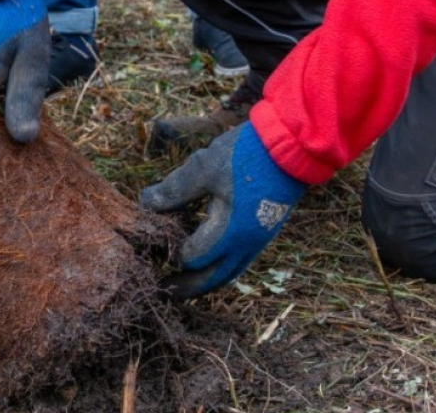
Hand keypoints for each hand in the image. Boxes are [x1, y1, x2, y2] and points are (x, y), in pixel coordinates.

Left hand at [140, 122, 305, 297]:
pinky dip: (219, 267)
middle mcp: (246, 244)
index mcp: (229, 232)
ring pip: (228, 274)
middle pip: (213, 279)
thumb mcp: (203, 168)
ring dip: (204, 281)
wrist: (290, 146)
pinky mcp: (263, 232)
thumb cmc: (246, 154)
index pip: (192, 257)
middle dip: (187, 286)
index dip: (170, 254)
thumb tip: (145, 204)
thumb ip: (173, 190)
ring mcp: (258, 241)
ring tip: (182, 282)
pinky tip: (207, 259)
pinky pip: (238, 262)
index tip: (152, 244)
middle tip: (163, 289)